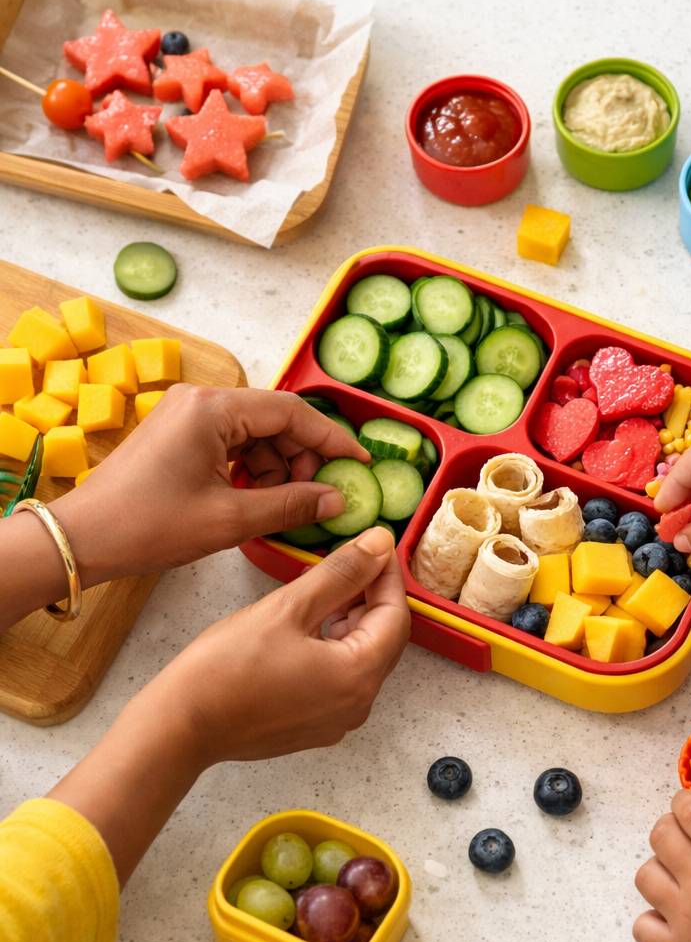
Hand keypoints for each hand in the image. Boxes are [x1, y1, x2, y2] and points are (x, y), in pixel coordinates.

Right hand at [47, 525, 409, 883]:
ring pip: (361, 655)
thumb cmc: (227, 668)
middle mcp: (358, 704)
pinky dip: (334, 643)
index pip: (396, 614)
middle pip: (383, 636)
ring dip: (350, 617)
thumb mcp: (289, 607)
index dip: (387, 574)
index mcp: (360, 675)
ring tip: (325, 582)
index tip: (375, 543)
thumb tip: (380, 543)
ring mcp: (336, 719)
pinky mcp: (314, 724)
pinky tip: (310, 619)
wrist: (179, 727)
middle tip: (350, 557)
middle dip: (370, 594)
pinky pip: (340, 675)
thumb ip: (341, 573)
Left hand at [50, 385, 369, 585]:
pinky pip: (233, 444)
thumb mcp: (231, 519)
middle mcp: (200, 401)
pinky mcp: (179, 435)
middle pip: (274, 420)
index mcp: (212, 409)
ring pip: (256, 435)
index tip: (358, 461)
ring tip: (283, 506)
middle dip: (302, 458)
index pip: (291, 412)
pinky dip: (253, 471)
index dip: (331, 438)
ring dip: (278, 468)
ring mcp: (187, 416)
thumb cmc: (147, 526)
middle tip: (320, 495)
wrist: (81, 540)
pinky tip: (258, 500)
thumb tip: (337, 499)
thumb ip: (292, 505)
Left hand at [633, 790, 690, 941]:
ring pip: (645, 875)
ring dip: (658, 870)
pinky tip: (671, 918)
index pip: (689, 810)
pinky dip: (651, 919)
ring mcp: (687, 917)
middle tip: (687, 837)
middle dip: (670, 828)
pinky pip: (642, 926)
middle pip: (661, 835)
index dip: (685, 801)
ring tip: (678, 875)